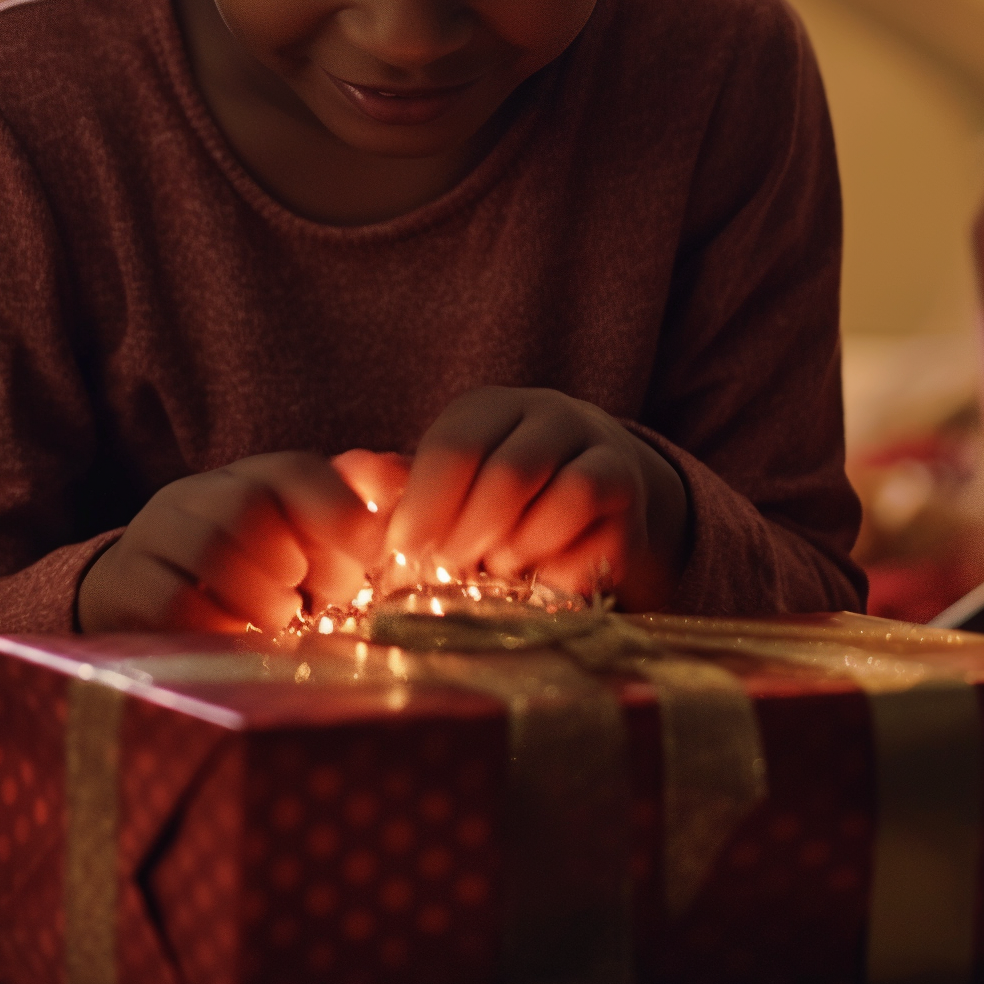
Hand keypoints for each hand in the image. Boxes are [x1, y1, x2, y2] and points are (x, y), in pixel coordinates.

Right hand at [77, 451, 385, 634]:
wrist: (140, 602)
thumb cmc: (244, 577)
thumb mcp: (297, 544)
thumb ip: (348, 511)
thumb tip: (394, 474)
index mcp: (245, 480)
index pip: (292, 470)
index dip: (336, 506)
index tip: (367, 550)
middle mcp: (194, 496)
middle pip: (249, 505)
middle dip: (291, 561)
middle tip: (305, 598)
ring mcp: (153, 537)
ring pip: (212, 546)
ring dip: (260, 597)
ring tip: (272, 619)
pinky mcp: (124, 586)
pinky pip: (175, 600)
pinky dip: (219, 626)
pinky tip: (234, 638)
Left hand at [385, 387, 688, 610]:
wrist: (591, 494)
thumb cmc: (494, 498)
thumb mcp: (446, 484)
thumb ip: (400, 486)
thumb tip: (353, 471)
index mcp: (490, 407)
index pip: (456, 445)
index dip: (427, 503)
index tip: (404, 548)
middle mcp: (550, 414)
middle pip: (512, 472)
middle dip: (472, 533)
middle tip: (447, 568)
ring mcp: (598, 447)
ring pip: (567, 495)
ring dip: (525, 546)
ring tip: (496, 567)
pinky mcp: (630, 493)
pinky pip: (604, 530)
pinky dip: (565, 561)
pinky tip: (540, 576)